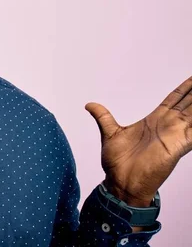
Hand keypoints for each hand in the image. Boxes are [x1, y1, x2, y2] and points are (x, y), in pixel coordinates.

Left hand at [86, 76, 191, 206]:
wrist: (121, 183)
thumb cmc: (118, 163)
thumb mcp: (109, 133)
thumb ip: (103, 117)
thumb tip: (90, 105)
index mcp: (155, 121)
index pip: (174, 100)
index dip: (184, 89)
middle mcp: (168, 126)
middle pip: (188, 103)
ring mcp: (175, 135)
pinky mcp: (179, 146)